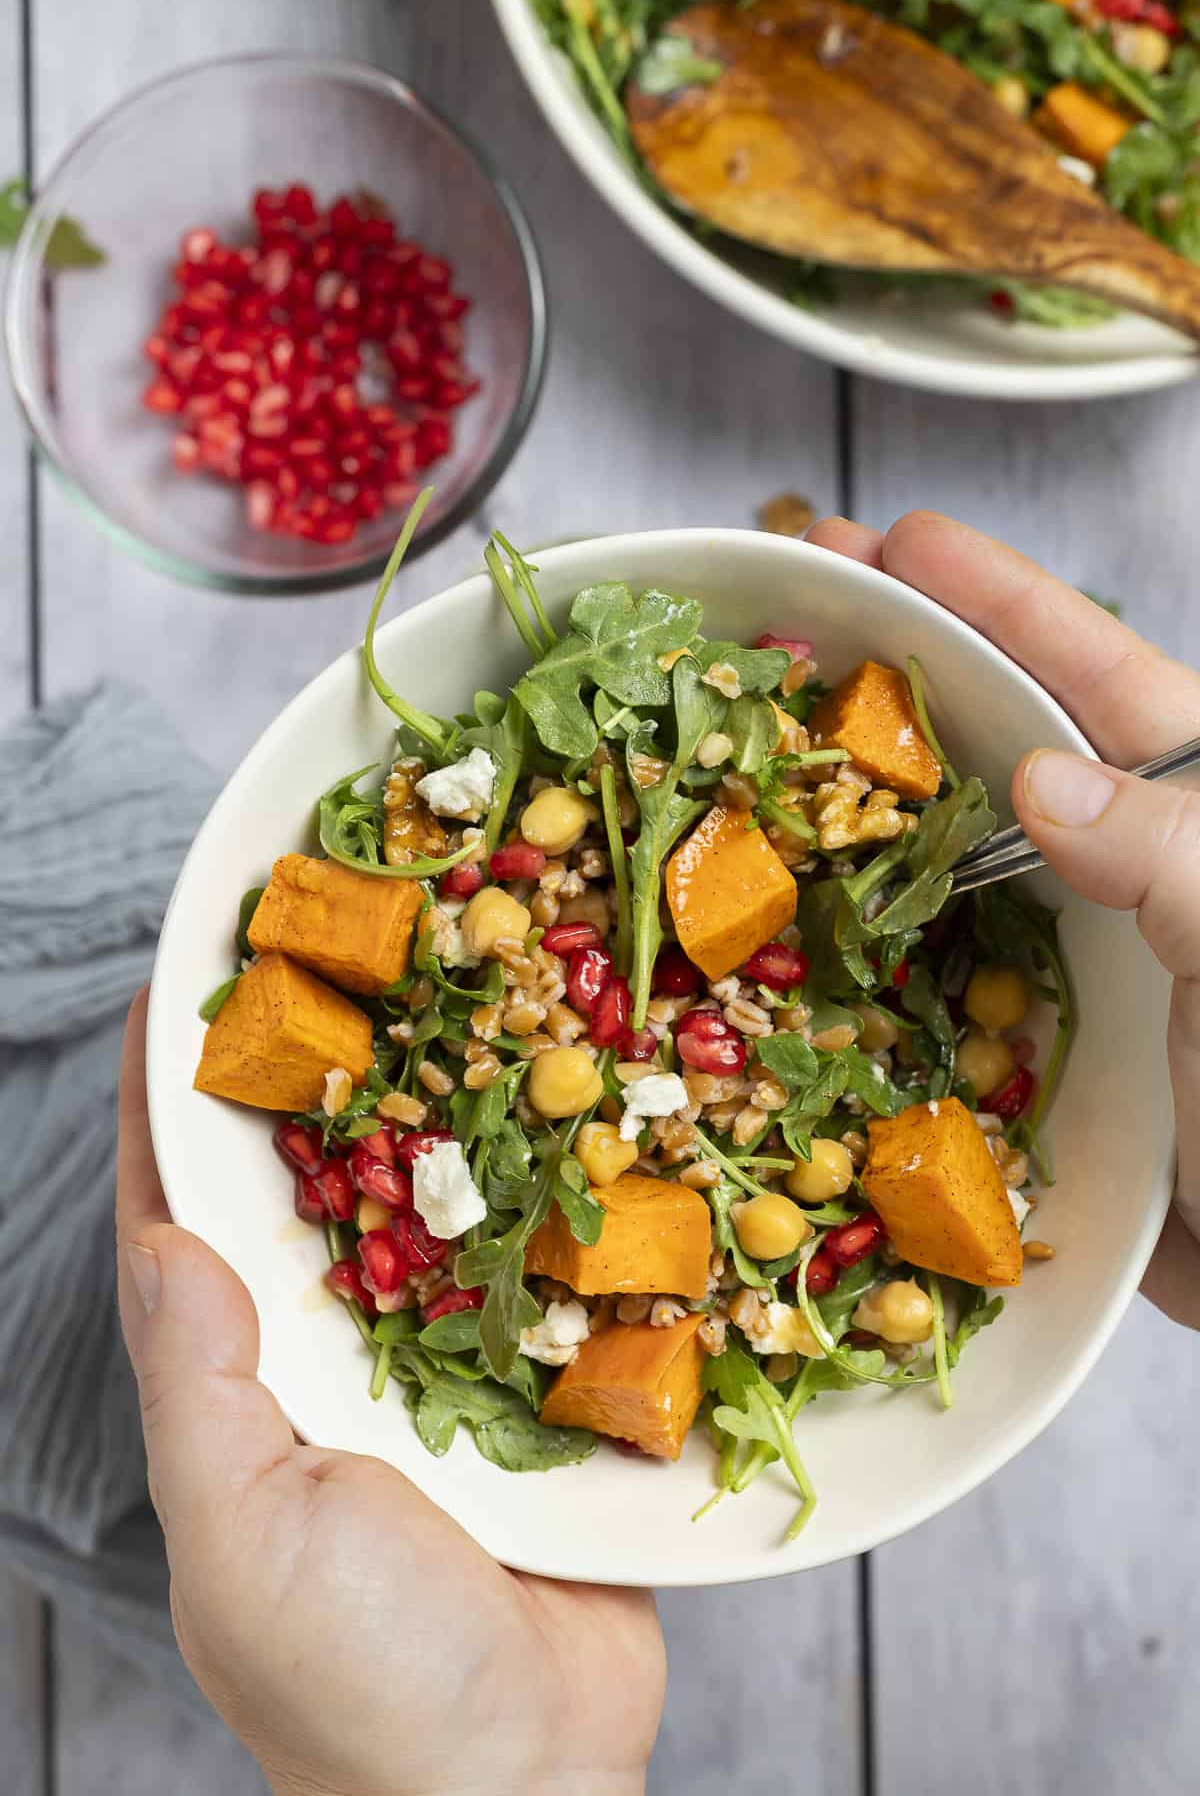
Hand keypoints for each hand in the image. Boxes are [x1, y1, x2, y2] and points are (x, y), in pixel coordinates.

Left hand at [116, 989, 664, 1795]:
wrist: (522, 1787)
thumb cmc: (360, 1681)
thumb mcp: (249, 1538)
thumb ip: (201, 1390)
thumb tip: (162, 1233)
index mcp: (239, 1383)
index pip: (180, 1214)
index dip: (170, 1099)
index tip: (184, 981)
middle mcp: (331, 1358)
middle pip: (314, 1183)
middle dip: (323, 1072)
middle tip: (352, 949)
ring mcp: (440, 1369)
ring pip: (436, 1207)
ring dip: (446, 1109)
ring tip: (470, 994)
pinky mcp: (538, 1387)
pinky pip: (540, 1269)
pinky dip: (554, 1194)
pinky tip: (581, 1115)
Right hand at [808, 511, 1199, 1328]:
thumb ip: (1174, 856)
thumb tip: (1043, 781)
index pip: (1095, 677)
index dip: (994, 600)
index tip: (893, 541)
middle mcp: (1131, 876)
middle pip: (1003, 746)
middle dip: (900, 679)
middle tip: (790, 620)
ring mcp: (1077, 961)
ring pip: (953, 859)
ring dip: (864, 807)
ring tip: (762, 750)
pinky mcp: (1035, 1051)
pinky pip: (934, 974)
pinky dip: (864, 946)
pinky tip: (795, 925)